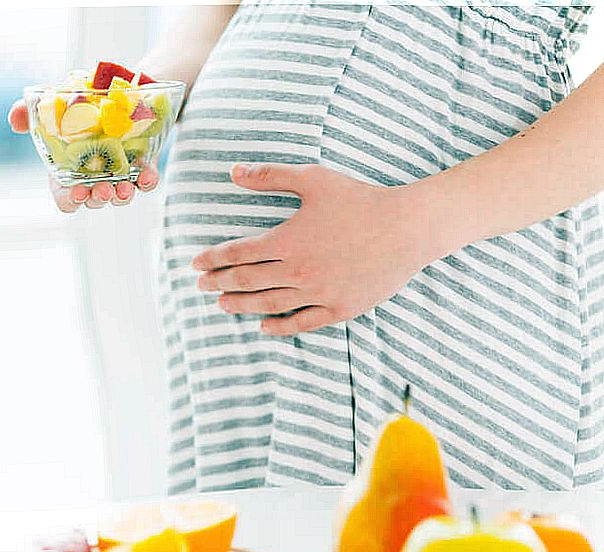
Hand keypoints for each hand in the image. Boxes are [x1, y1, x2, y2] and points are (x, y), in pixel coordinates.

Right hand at [8, 100, 158, 212]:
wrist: (116, 84)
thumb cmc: (78, 101)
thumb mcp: (53, 103)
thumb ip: (29, 112)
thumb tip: (14, 120)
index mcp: (66, 168)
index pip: (65, 197)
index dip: (69, 200)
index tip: (76, 193)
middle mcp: (92, 176)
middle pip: (93, 200)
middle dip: (98, 198)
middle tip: (102, 190)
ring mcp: (118, 173)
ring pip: (119, 196)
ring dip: (122, 195)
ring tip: (125, 187)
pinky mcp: (141, 165)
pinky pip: (145, 180)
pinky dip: (147, 181)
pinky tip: (147, 176)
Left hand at [191, 163, 429, 335]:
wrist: (408, 228)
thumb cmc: (360, 199)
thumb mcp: (313, 179)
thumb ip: (270, 176)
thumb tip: (232, 172)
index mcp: (286, 241)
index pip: (238, 254)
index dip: (213, 259)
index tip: (196, 263)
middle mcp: (297, 272)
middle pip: (247, 282)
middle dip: (220, 283)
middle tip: (201, 285)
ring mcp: (318, 293)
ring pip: (269, 304)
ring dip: (241, 306)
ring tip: (222, 305)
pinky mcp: (339, 308)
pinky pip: (302, 322)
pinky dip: (280, 327)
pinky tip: (264, 327)